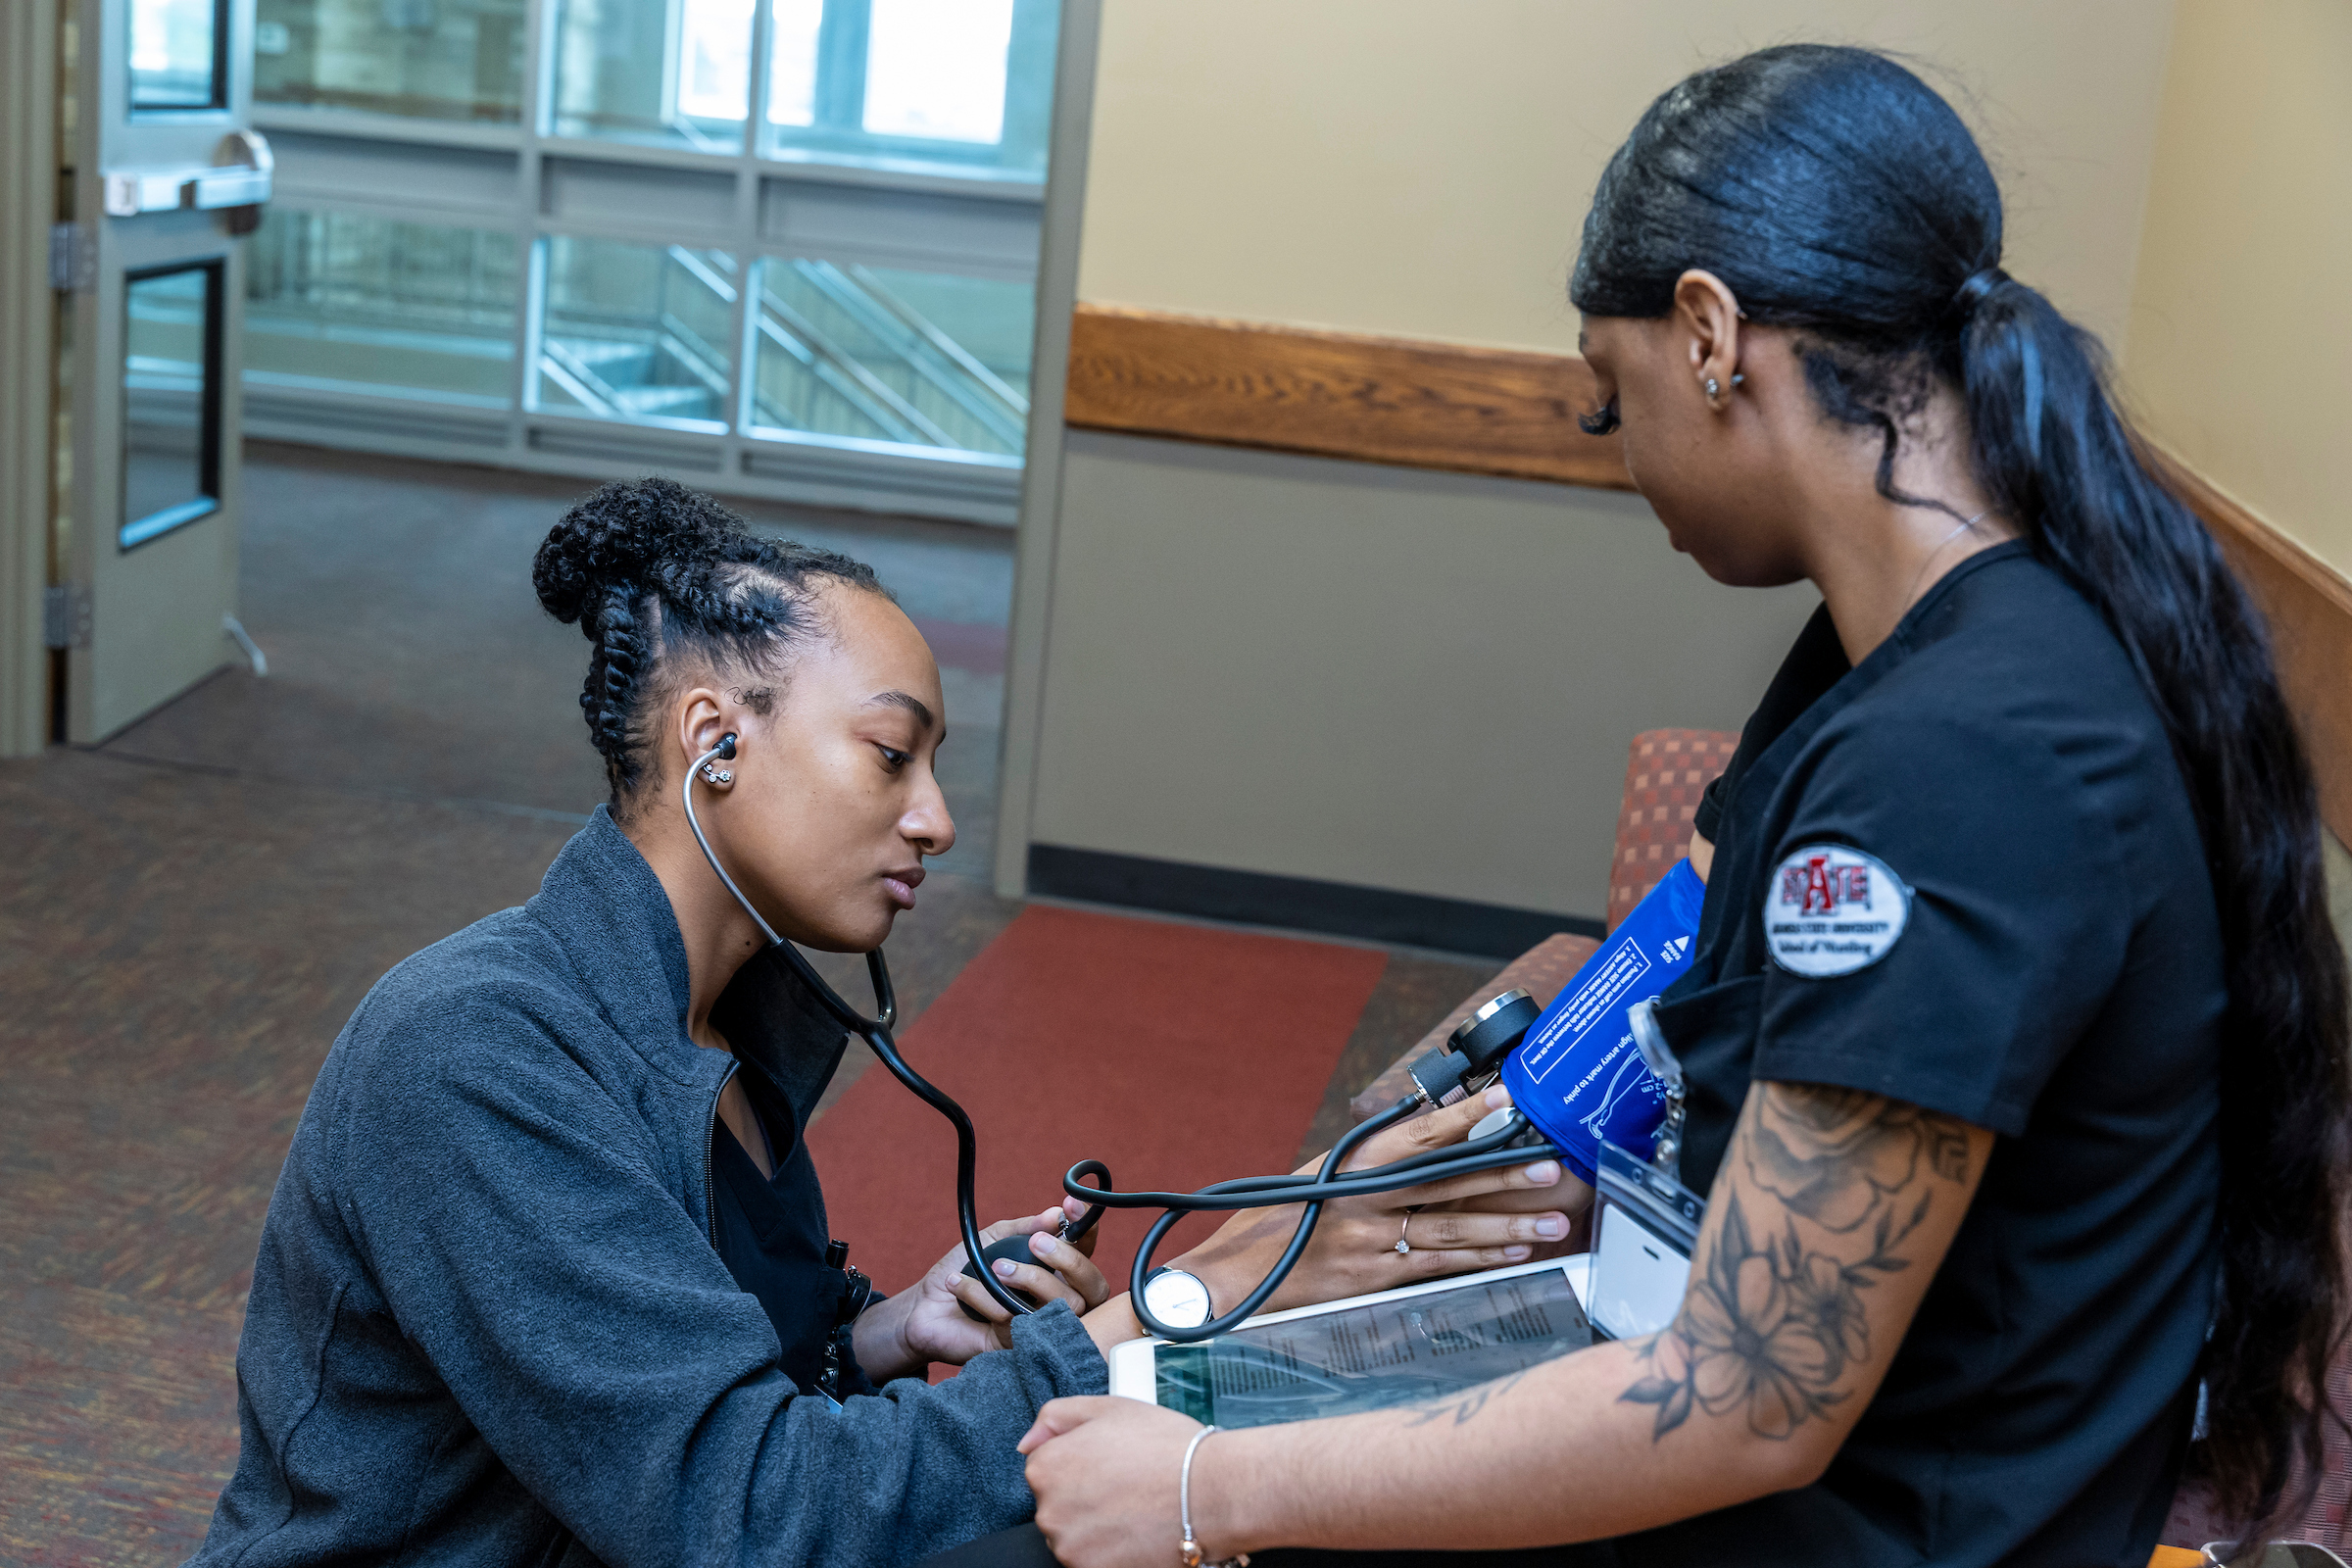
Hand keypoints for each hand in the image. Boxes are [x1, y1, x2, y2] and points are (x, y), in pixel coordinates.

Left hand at [853, 1198, 1107, 1379]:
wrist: (923, 1307)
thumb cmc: (962, 1270)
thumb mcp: (993, 1239)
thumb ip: (1025, 1227)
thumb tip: (1057, 1214)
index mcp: (1056, 1269)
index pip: (1086, 1249)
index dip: (1086, 1227)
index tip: (1070, 1205)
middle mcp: (1057, 1298)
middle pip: (1092, 1285)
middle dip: (1067, 1259)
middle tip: (1035, 1243)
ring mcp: (1042, 1325)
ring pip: (1063, 1306)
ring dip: (1029, 1278)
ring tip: (995, 1267)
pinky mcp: (1018, 1346)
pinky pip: (1016, 1320)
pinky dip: (985, 1296)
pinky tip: (959, 1286)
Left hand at [1020, 1397, 1212, 1567]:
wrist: (1211, 1492)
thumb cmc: (1167, 1448)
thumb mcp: (1110, 1407)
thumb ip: (1057, 1416)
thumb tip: (1027, 1442)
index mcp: (1046, 1467)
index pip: (1046, 1469)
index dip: (1081, 1464)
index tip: (1109, 1464)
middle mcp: (1048, 1511)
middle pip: (1057, 1506)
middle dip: (1085, 1497)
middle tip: (1126, 1486)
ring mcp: (1069, 1547)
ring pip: (1075, 1536)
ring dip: (1096, 1527)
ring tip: (1135, 1509)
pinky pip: (1093, 1560)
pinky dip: (1111, 1551)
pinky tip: (1137, 1531)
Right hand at [1175, 1086, 1574, 1317]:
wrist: (1238, 1274)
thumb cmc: (1283, 1216)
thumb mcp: (1324, 1172)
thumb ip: (1377, 1155)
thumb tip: (1431, 1122)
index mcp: (1352, 1162)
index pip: (1420, 1132)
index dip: (1467, 1115)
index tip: (1508, 1098)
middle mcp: (1363, 1199)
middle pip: (1447, 1182)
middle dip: (1504, 1174)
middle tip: (1550, 1167)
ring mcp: (1371, 1241)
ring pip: (1453, 1231)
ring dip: (1507, 1226)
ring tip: (1552, 1222)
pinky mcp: (1375, 1279)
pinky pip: (1439, 1267)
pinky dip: (1481, 1261)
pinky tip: (1514, 1255)